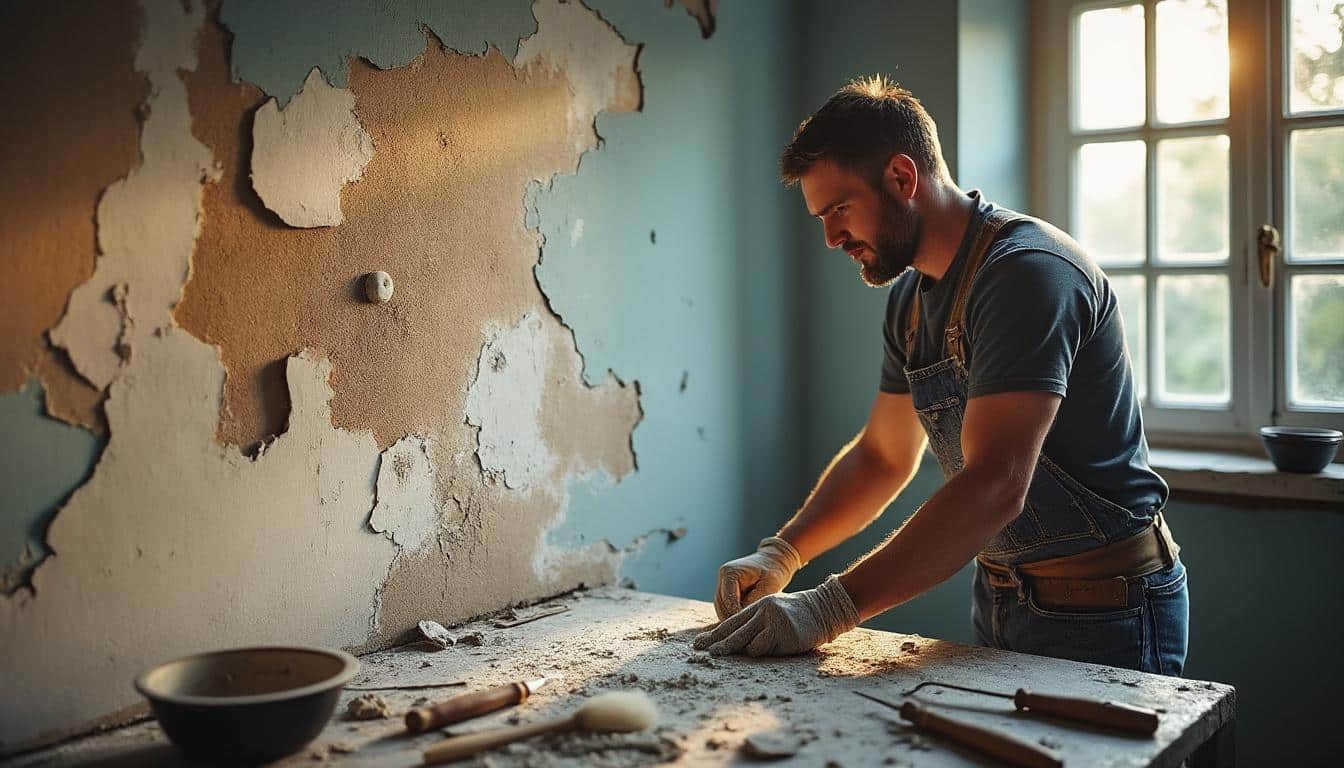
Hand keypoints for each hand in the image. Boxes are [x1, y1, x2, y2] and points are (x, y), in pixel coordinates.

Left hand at [693, 575, 858, 656]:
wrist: (824, 609)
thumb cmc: (799, 614)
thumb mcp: (774, 610)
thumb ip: (756, 622)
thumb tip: (736, 642)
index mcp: (759, 605)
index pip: (732, 621)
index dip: (715, 633)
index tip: (699, 642)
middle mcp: (763, 611)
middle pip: (734, 632)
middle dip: (716, 643)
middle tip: (699, 650)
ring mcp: (773, 622)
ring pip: (747, 642)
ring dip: (741, 651)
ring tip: (722, 655)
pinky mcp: (783, 634)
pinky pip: (764, 649)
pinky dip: (762, 652)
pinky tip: (767, 650)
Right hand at [714, 537, 803, 619]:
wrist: (776, 560)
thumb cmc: (774, 570)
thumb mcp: (769, 584)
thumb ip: (755, 600)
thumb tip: (744, 616)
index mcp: (730, 572)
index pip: (727, 599)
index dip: (736, 614)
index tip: (747, 626)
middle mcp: (723, 577)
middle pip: (721, 605)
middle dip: (732, 618)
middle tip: (747, 631)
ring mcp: (723, 584)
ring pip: (721, 608)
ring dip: (732, 618)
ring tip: (747, 628)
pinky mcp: (728, 590)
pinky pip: (727, 607)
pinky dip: (734, 615)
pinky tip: (745, 622)